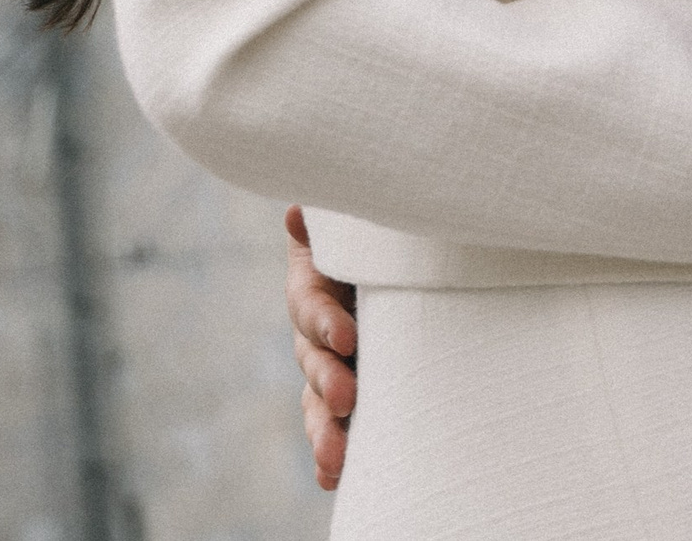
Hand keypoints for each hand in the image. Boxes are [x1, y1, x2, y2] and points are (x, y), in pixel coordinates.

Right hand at [283, 206, 356, 490]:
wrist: (394, 265)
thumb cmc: (374, 238)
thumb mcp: (355, 226)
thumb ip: (330, 222)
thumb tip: (297, 213)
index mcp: (313, 284)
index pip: (311, 304)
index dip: (325, 321)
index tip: (347, 338)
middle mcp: (314, 331)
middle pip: (312, 359)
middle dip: (327, 381)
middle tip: (346, 397)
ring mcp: (327, 367)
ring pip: (316, 402)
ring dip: (322, 430)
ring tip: (333, 459)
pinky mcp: (345, 397)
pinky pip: (331, 426)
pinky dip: (329, 453)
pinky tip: (331, 478)